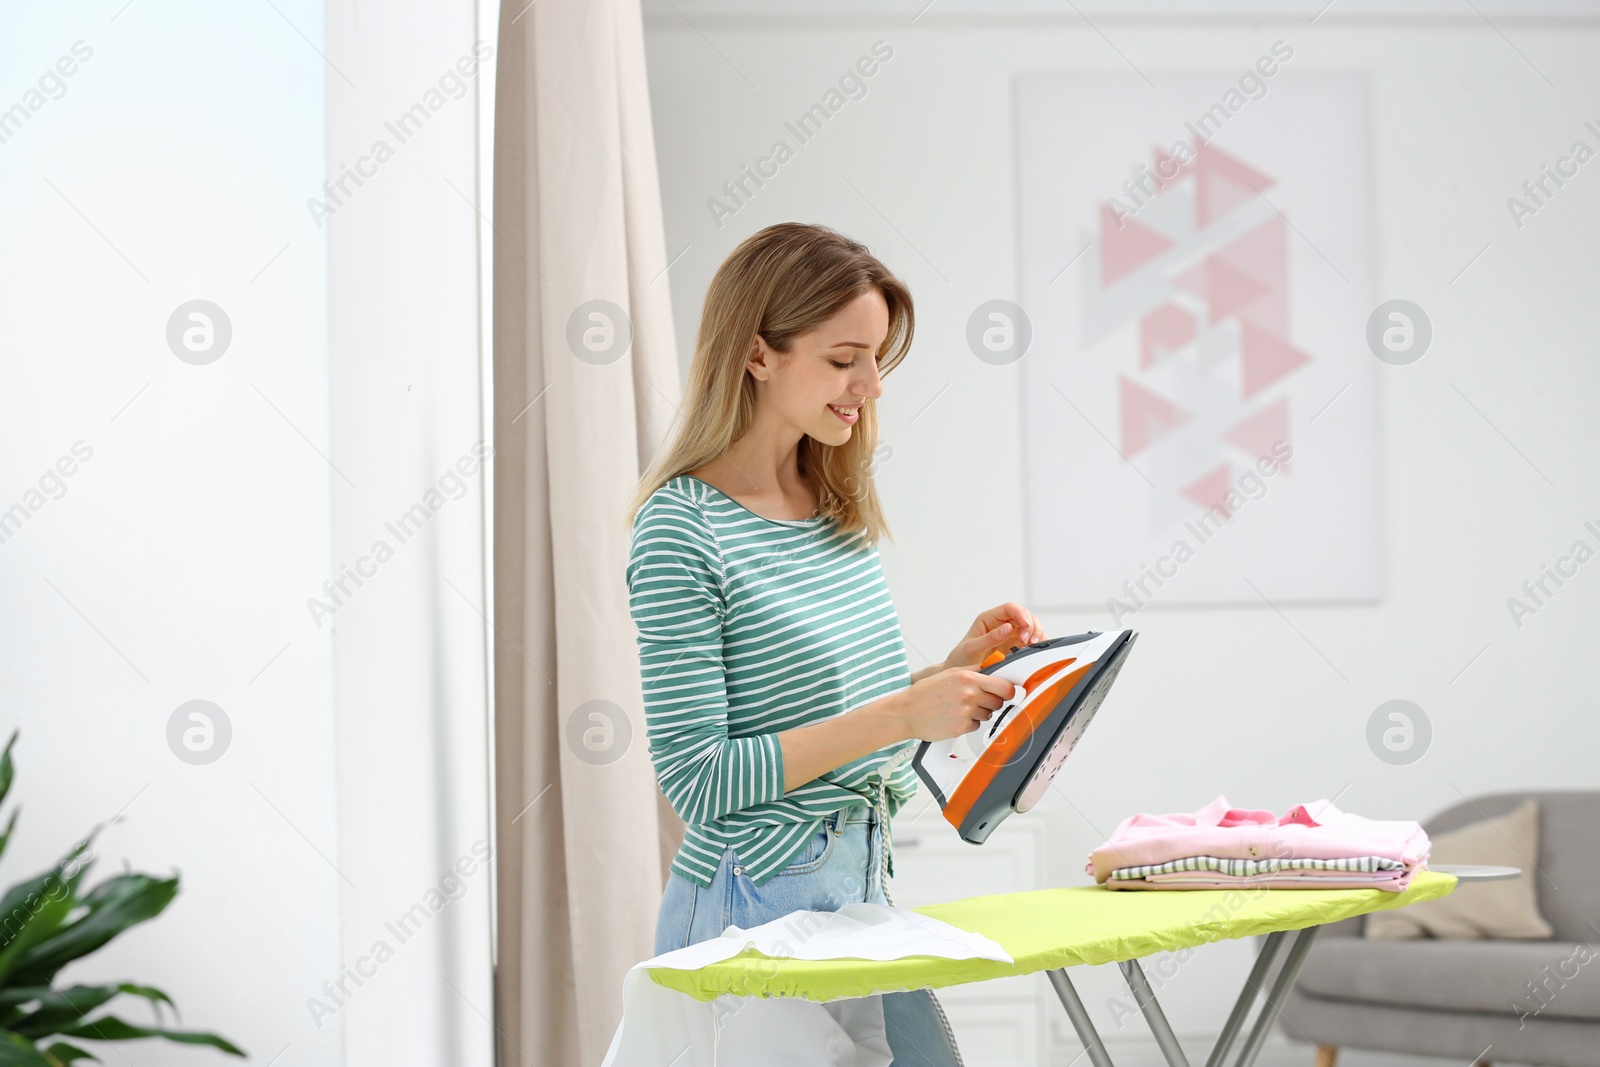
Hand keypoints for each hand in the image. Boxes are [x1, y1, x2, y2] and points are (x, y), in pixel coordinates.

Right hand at [894, 667, 1017, 741]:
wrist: (906, 712)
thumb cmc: (925, 692)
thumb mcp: (950, 674)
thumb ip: (974, 672)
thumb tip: (995, 671)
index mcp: (968, 677)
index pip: (1004, 686)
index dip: (1007, 690)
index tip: (1006, 692)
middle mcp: (969, 694)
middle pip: (999, 702)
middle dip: (992, 702)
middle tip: (978, 700)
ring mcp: (966, 711)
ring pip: (989, 714)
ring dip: (979, 713)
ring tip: (961, 708)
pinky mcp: (962, 727)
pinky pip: (977, 726)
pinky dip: (969, 723)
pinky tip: (955, 717)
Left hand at [941, 602, 1045, 669]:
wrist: (961, 674)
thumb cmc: (962, 658)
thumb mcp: (972, 648)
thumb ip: (990, 638)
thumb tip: (1008, 628)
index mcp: (989, 619)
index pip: (1009, 608)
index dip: (1021, 614)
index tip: (1026, 625)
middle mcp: (1001, 624)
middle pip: (1024, 616)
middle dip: (1030, 627)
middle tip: (1028, 642)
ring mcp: (1010, 635)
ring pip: (1031, 627)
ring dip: (1036, 635)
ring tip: (1032, 646)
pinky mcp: (1015, 647)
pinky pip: (1031, 641)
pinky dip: (1036, 645)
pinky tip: (1033, 652)